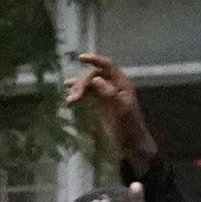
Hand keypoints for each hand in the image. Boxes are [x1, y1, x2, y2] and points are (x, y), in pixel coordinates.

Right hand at [62, 51, 157, 176]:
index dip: (95, 60)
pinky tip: (69, 101)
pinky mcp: (100, 104)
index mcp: (121, 83)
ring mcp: (106, 94)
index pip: (107, 66)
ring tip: (70, 100)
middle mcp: (114, 85)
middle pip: (94, 76)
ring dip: (78, 90)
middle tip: (74, 97)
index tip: (80, 58)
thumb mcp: (120, 109)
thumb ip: (109, 93)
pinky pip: (88, 94)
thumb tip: (95, 79)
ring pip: (89, 85)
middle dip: (83, 83)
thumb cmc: (128, 127)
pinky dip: (79, 95)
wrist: (130, 143)